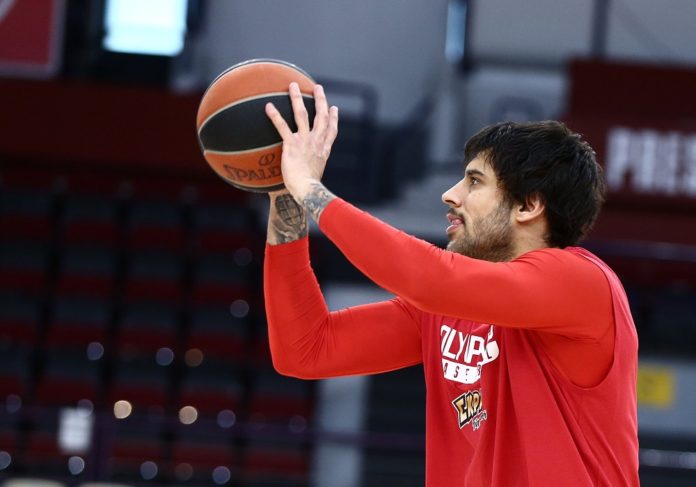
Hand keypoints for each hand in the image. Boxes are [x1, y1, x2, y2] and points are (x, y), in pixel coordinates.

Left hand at [265, 82, 338, 201]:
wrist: (307, 189)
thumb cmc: (309, 187)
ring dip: (297, 98)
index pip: (331, 131)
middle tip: (317, 87)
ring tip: (293, 85)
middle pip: (321, 116)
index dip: (334, 118)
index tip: (334, 108)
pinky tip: (268, 106)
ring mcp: (304, 141)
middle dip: (320, 100)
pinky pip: (282, 127)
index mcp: (323, 149)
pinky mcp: (291, 144)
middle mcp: (316, 142)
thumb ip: (313, 166)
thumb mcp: (316, 174)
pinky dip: (275, 115)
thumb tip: (308, 172)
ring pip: (302, 114)